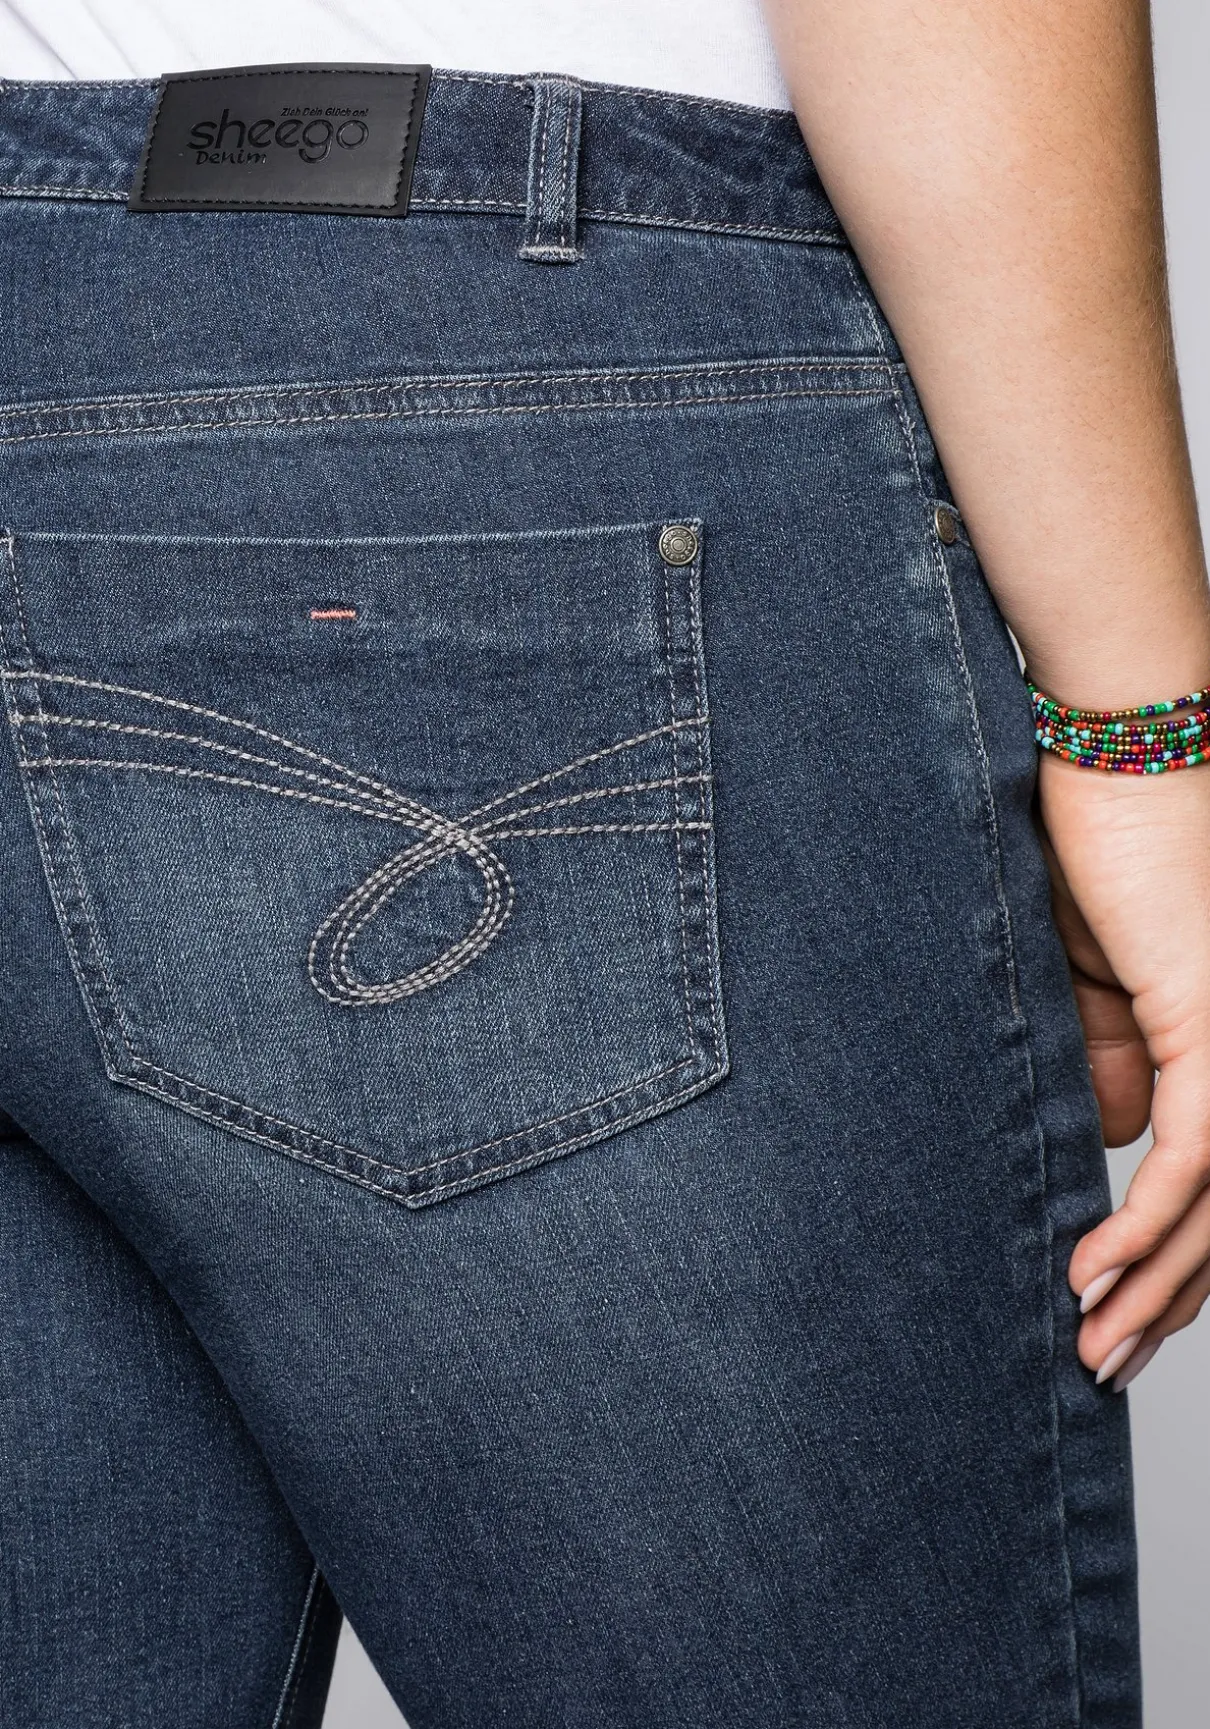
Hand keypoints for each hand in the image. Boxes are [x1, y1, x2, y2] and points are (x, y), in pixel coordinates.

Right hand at [1040, 751, 1209, 1389]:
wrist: (1122, 749)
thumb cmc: (1106, 838)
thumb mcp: (1094, 972)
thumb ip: (1111, 1058)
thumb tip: (1115, 1142)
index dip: (1170, 1254)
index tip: (1114, 1304)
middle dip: (1166, 1300)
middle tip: (1104, 1362)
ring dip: (1152, 1289)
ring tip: (1094, 1351)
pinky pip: (1189, 1162)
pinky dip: (1143, 1230)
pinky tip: (1094, 1279)